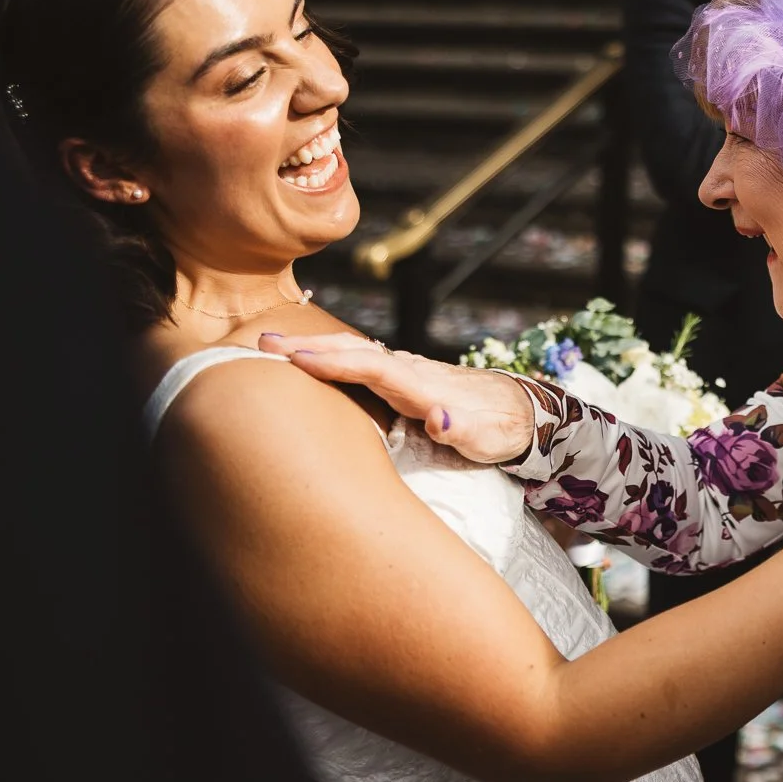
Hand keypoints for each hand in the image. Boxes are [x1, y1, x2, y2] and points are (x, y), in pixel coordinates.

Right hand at [258, 332, 535, 463]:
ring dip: (315, 347)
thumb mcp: (486, 438)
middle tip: (262, 343)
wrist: (520, 410)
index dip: (335, 362)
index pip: (372, 368)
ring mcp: (406, 370)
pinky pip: (361, 360)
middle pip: (356, 353)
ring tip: (271, 345)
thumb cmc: (499, 429)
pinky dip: (332, 354)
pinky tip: (309, 357)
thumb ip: (461, 430)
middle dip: (311, 347)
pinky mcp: (403, 375)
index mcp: (422, 386)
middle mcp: (410, 370)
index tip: (295, 358)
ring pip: (355, 353)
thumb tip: (438, 419)